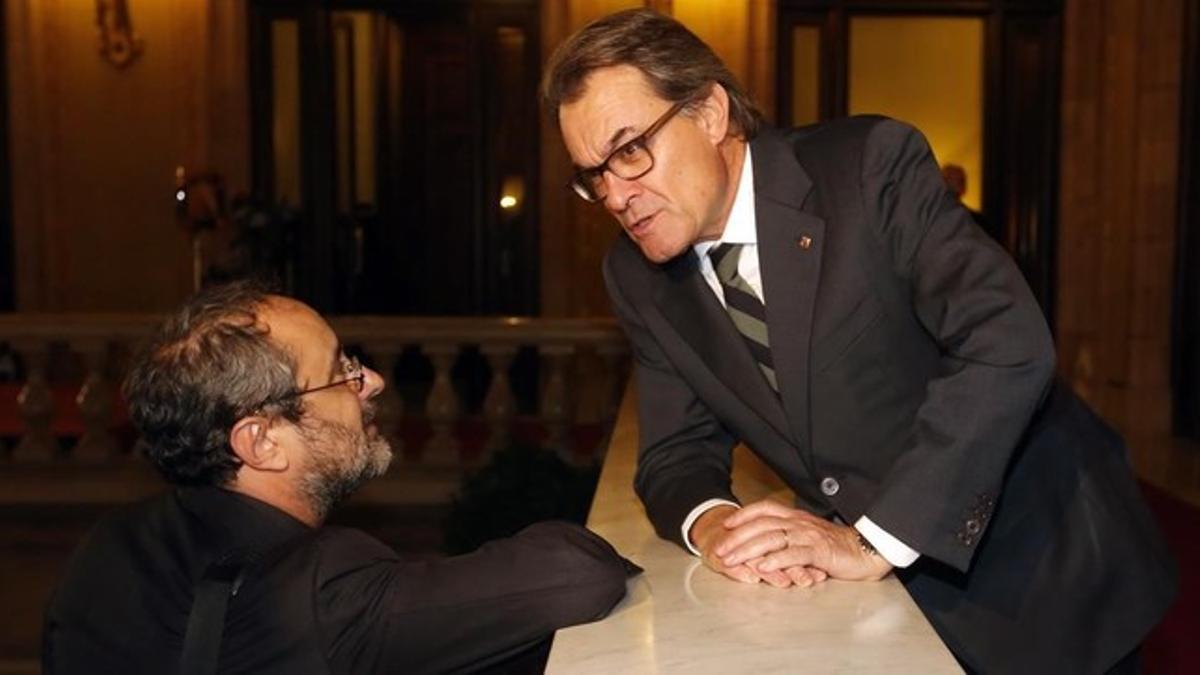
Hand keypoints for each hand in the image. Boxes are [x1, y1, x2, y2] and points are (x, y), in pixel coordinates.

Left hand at [715, 500, 892, 581]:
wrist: (867, 550)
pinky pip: (794, 554)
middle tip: (720, 549)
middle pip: (762, 525)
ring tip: (732, 559)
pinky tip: (763, 566)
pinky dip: (776, 560)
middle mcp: (799, 523)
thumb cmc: (837, 546)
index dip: (744, 515)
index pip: (765, 509)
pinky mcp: (819, 551)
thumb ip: (790, 536)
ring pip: (772, 538)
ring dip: (748, 549)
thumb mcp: (809, 536)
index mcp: (796, 517)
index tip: (726, 523)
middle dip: (737, 537)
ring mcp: (808, 536)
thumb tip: (766, 543)